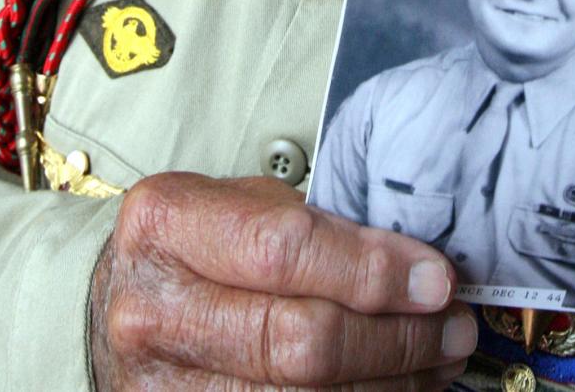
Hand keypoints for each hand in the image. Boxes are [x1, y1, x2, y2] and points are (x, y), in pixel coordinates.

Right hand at [90, 173, 476, 389]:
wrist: (119, 303)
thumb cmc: (196, 243)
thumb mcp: (240, 202)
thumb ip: (315, 228)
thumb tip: (418, 267)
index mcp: (169, 223)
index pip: (285, 251)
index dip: (372, 270)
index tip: (437, 277)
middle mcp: (155, 310)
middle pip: (300, 341)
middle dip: (397, 337)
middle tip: (454, 324)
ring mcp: (161, 388)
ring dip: (391, 384)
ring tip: (439, 359)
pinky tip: (395, 390)